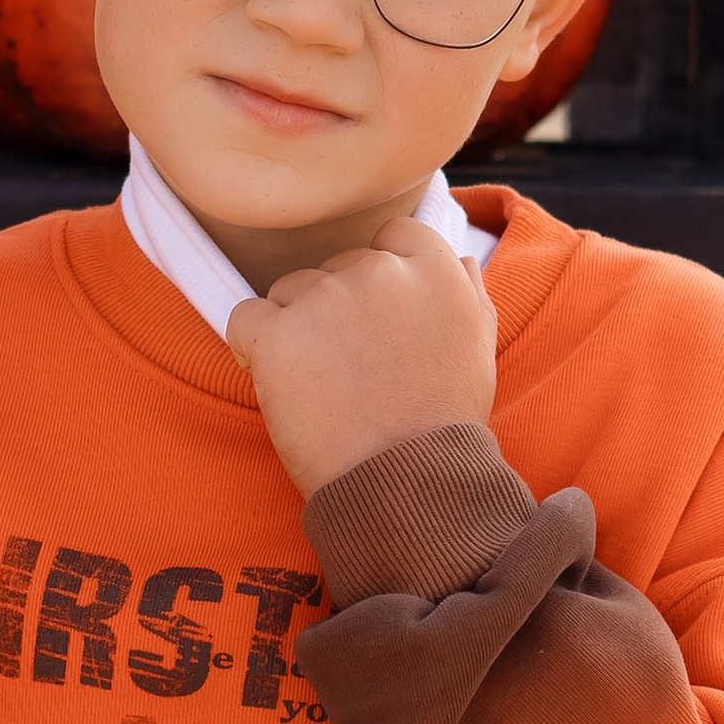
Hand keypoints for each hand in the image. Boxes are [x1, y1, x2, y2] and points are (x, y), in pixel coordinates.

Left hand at [223, 218, 496, 500]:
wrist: (406, 486)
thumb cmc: (442, 424)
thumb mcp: (479, 348)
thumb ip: (466, 292)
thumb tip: (456, 258)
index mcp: (435, 269)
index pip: (392, 237)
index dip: (378, 278)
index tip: (376, 322)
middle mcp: (380, 272)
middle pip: (336, 267)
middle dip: (336, 310)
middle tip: (352, 371)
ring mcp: (325, 298)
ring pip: (289, 291)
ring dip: (296, 329)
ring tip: (322, 386)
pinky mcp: (277, 333)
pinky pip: (244, 319)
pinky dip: (254, 349)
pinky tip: (282, 385)